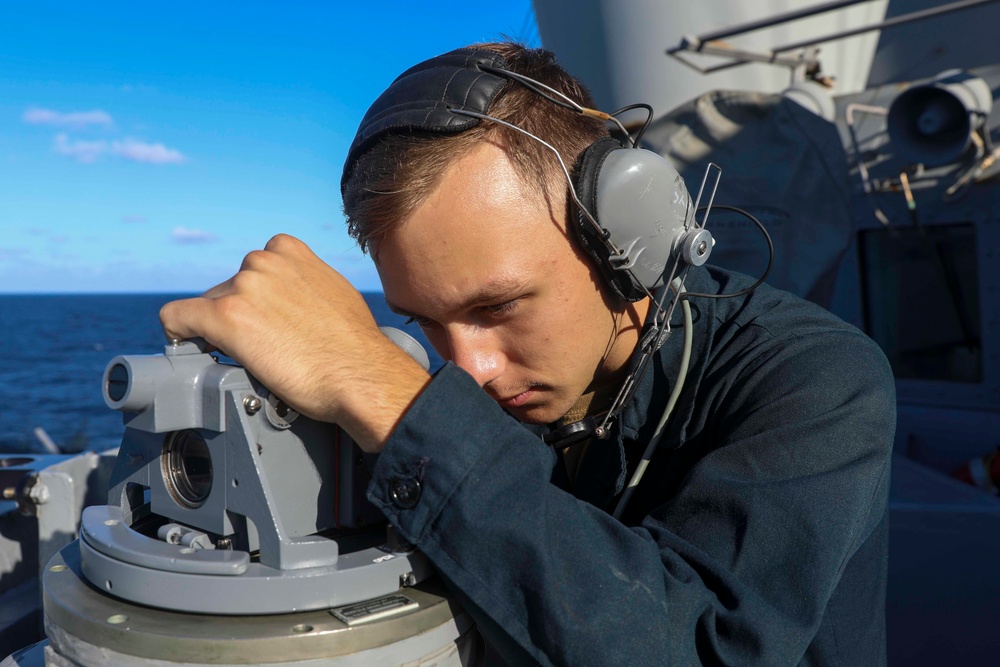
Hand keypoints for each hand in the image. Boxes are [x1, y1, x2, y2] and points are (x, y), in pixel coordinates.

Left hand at [159, 234, 430, 451]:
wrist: (359, 374)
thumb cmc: (355, 344)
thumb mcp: (333, 291)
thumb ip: (303, 284)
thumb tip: (292, 299)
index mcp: (288, 251)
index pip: (252, 268)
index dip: (254, 297)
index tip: (261, 318)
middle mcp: (262, 261)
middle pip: (228, 288)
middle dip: (239, 314)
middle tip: (261, 347)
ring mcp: (243, 287)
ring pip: (207, 306)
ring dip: (220, 330)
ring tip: (245, 358)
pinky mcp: (225, 317)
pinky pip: (177, 318)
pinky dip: (178, 333)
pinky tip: (189, 349)